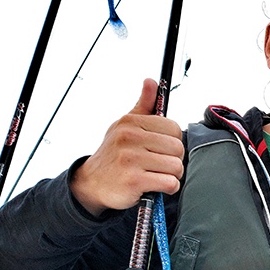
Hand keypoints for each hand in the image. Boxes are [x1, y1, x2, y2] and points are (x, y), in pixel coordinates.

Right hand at [70, 78, 184, 215]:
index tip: (160, 148)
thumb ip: (144, 105)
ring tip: (156, 174)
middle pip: (178, 148)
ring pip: (176, 166)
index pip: (174, 128)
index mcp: (131, 122)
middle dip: (174, 160)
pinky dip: (168, 188)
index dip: (172, 141)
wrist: (92, 183)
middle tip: (158, 164)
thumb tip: (151, 81)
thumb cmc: (115, 154)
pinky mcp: (134, 181)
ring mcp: (131, 159)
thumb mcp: (125, 126)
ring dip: (171, 175)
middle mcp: (129, 138)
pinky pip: (170, 183)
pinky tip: (155, 186)